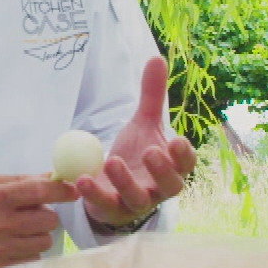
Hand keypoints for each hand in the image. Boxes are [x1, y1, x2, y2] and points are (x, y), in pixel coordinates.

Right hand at [0, 175, 76, 267]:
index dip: (62, 190)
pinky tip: (14, 245)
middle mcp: (0, 224)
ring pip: (45, 241)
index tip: (73, 190)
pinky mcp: (1, 267)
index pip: (40, 191)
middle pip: (49, 219)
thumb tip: (53, 177)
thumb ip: (19, 181)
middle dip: (46, 215)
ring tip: (22, 231)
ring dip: (39, 234)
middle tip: (32, 214)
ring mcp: (1, 249)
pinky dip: (29, 250)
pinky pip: (33, 257)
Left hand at [76, 56, 196, 228]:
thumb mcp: (143, 124)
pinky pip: (106, 204)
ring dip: (126, 182)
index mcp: (172, 166)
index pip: (186, 163)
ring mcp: (137, 202)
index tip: (176, 139)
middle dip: (162, 170)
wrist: (112, 185)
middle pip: (171, 185)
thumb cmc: (135, 154)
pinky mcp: (113, 210)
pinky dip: (94, 193)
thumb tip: (156, 57)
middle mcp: (160, 188)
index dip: (184, 154)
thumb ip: (151, 95)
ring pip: (138, 198)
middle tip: (150, 151)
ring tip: (113, 161)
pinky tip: (81, 179)